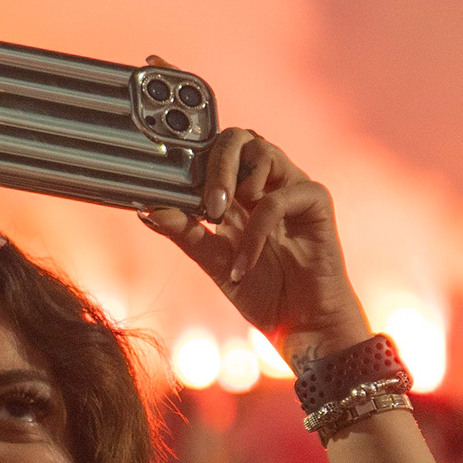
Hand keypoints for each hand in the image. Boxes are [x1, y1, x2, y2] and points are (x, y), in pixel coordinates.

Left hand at [139, 119, 368, 357]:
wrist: (300, 324)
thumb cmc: (262, 293)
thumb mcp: (213, 262)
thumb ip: (185, 233)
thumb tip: (148, 210)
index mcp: (239, 192)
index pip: (213, 153)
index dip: (191, 160)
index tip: (167, 184)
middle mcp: (265, 184)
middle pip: (237, 138)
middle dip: (213, 163)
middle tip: (203, 202)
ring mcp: (291, 188)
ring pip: (262, 151)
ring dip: (234, 182)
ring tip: (221, 218)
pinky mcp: (315, 200)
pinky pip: (278, 199)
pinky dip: (254, 231)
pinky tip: (243, 263)